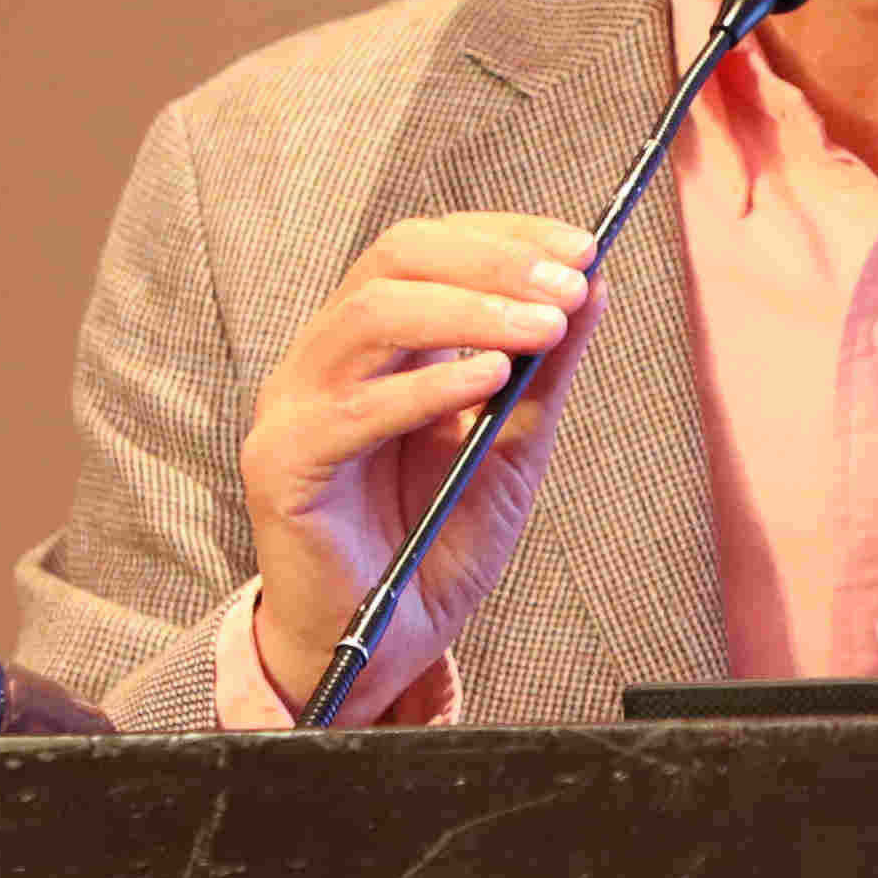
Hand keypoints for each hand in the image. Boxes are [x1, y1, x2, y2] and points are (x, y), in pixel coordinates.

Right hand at [239, 211, 596, 714]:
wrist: (388, 641)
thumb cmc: (440, 540)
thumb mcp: (515, 441)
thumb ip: (548, 366)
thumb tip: (595, 280)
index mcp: (374, 340)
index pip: (426, 247)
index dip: (504, 236)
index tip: (583, 248)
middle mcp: (326, 356)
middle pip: (395, 259)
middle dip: (492, 263)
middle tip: (568, 286)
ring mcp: (295, 404)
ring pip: (371, 315)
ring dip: (468, 312)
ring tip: (543, 329)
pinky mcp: (282, 463)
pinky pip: (351, 411)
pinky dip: (424, 387)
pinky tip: (486, 383)